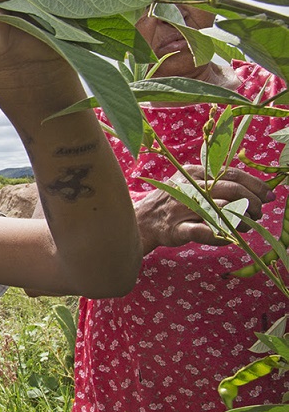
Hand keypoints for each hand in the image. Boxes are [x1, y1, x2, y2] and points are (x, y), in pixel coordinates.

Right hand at [136, 165, 274, 252]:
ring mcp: (182, 208)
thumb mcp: (191, 183)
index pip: (232, 174)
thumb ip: (217, 183)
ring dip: (242, 220)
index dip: (255, 185)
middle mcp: (188, 187)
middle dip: (254, 202)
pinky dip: (221, 236)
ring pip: (222, 210)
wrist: (141, 219)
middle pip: (232, 190)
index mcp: (193, 172)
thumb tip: (256, 190)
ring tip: (247, 226)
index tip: (269, 195)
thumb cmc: (173, 202)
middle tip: (260, 214)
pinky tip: (229, 238)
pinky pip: (204, 232)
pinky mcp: (177, 229)